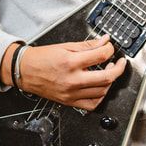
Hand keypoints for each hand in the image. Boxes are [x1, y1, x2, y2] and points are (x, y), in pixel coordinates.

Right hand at [1, 35, 126, 110]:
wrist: (25, 71)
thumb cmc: (42, 58)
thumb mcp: (65, 46)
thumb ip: (88, 45)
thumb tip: (104, 41)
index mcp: (70, 62)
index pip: (100, 56)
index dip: (110, 50)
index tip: (110, 48)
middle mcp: (72, 80)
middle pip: (106, 77)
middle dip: (118, 68)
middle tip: (120, 62)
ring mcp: (71, 93)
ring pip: (102, 91)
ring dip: (110, 81)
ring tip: (109, 72)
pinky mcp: (69, 102)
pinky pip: (92, 104)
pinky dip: (100, 97)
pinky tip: (101, 88)